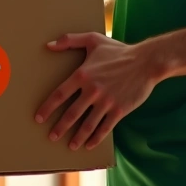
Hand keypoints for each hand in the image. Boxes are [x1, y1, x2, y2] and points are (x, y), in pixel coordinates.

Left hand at [34, 33, 156, 149]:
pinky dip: (96, 138)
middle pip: (71, 114)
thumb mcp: (93, 40)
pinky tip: (89, 145)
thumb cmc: (118, 50)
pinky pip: (105, 128)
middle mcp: (92, 91)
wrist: (146, 61)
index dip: (47, 108)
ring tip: (70, 145)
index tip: (39, 118)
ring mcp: (106, 102)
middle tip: (51, 136)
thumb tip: (48, 45)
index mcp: (82, 75)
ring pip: (87, 125)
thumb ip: (69, 40)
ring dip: (77, 137)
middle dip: (59, 128)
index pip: (59, 95)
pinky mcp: (119, 110)